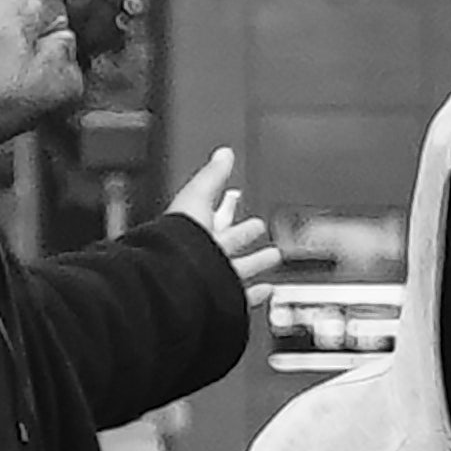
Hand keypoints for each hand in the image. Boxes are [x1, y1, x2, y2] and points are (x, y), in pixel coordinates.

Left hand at [164, 150, 270, 287]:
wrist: (176, 280)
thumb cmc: (179, 238)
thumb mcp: (198, 196)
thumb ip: (212, 175)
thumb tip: (223, 153)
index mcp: (194, 228)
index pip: (213, 213)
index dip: (227, 205)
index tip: (238, 197)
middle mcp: (201, 253)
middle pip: (227, 242)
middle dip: (244, 234)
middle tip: (259, 227)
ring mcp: (212, 277)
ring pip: (237, 268)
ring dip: (256, 261)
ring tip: (274, 255)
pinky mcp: (221, 297)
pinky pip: (241, 296)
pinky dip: (256, 293)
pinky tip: (267, 289)